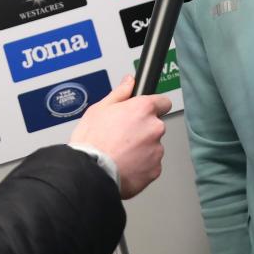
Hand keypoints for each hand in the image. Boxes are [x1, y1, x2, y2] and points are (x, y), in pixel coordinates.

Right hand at [70, 75, 171, 198]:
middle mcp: (154, 127)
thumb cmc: (92, 141)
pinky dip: (141, 166)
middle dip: (143, 130)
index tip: (145, 113)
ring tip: (121, 153)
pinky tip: (125, 165)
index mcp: (143, 109)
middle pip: (155, 125)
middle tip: (123, 137)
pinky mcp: (155, 169)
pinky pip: (151, 164)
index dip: (153, 107)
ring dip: (142, 149)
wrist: (89, 172)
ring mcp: (156, 150)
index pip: (163, 102)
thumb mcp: (100, 109)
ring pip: (153, 146)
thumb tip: (129, 81)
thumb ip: (120, 93)